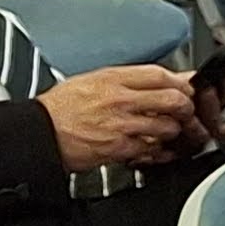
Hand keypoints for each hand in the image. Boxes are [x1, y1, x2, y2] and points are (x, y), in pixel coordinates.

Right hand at [38, 65, 204, 171]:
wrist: (39, 132)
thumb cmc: (62, 108)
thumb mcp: (93, 80)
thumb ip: (129, 80)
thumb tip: (162, 78)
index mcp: (112, 79)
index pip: (160, 75)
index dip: (181, 82)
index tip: (186, 88)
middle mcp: (119, 100)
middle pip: (172, 99)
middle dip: (186, 107)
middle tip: (185, 112)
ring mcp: (120, 125)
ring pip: (167, 126)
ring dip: (174, 131)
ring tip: (167, 130)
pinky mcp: (118, 148)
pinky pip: (152, 149)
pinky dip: (159, 150)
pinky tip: (155, 147)